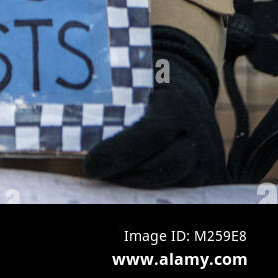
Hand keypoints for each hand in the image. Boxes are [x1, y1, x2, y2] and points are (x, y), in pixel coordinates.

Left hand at [83, 26, 226, 188]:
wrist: (191, 98)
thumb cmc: (151, 93)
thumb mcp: (136, 86)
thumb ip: (114, 102)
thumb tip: (66, 111)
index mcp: (175, 106)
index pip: (151, 134)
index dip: (119, 153)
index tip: (90, 165)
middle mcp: (195, 133)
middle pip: (167, 165)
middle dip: (129, 175)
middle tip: (98, 173)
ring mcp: (207, 157)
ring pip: (176, 182)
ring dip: (140, 184)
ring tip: (114, 177)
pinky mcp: (212, 175)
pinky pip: (185, 190)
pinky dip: (157, 189)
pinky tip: (134, 181)